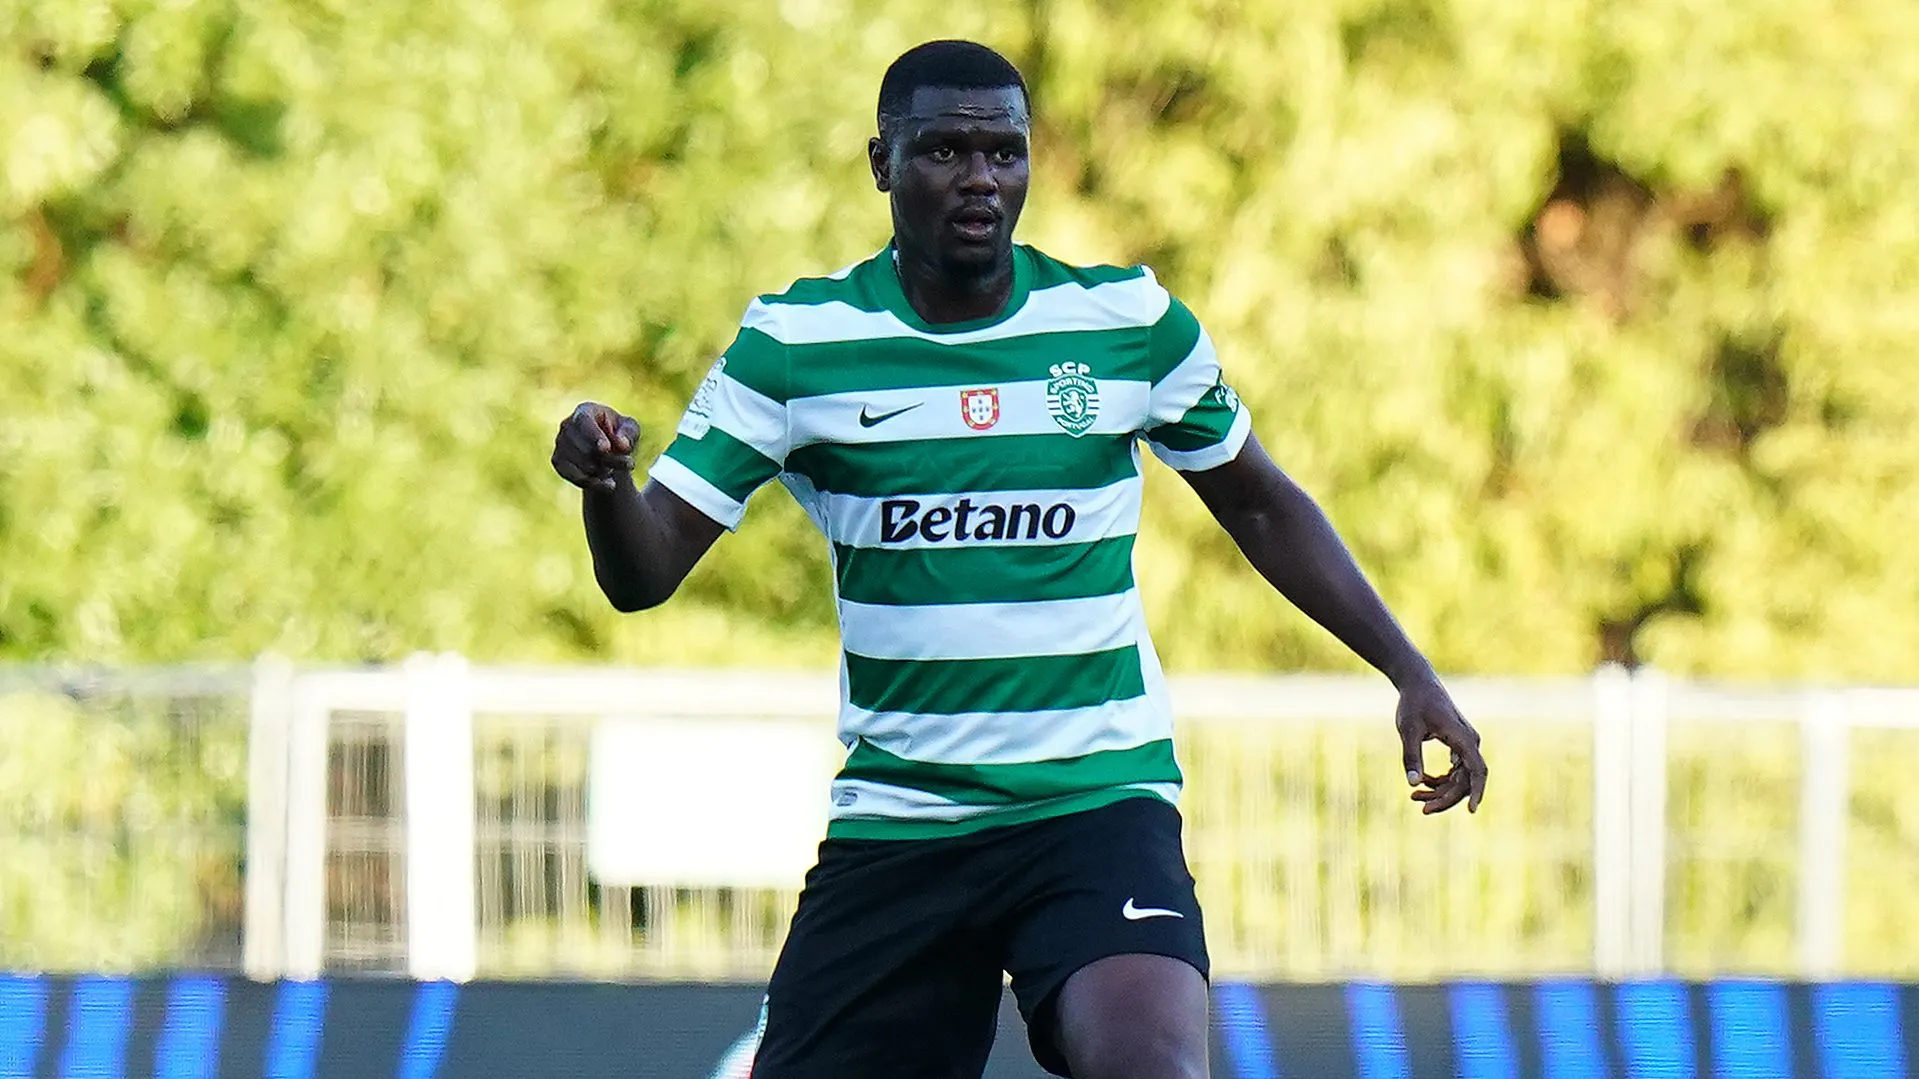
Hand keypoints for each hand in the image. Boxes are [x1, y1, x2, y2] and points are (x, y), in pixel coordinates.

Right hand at [552, 402, 641, 491]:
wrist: (607, 450)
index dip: (593, 435)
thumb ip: (629, 434)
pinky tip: (609, 485)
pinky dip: (593, 483)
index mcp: (585, 411)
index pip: (583, 421)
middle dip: (609, 459)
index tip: (605, 449)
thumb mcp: (631, 429)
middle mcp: (567, 425)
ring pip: (580, 464)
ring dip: (603, 471)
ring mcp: (560, 443)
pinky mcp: (558, 461)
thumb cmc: (620, 433)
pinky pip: (574, 476)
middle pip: (584, 447)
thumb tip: (621, 445)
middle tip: (629, 464)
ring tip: (616, 470)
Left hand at [1395, 675, 1486, 814]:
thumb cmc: (1414, 704)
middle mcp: (1469, 743)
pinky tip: (1421, 782)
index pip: (1477, 770)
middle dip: (1445, 797)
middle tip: (1421, 808)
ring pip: (1459, 779)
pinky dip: (1439, 781)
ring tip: (1415, 798)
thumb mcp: (1408, 730)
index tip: (1472, 811)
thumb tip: (1412, 784)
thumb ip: (1411, 756)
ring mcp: (1465, 746)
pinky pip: (1454, 772)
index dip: (1476, 792)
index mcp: (1463, 738)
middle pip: (1465, 780)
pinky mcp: (1457, 747)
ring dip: (1440, 791)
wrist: (1418, 683)